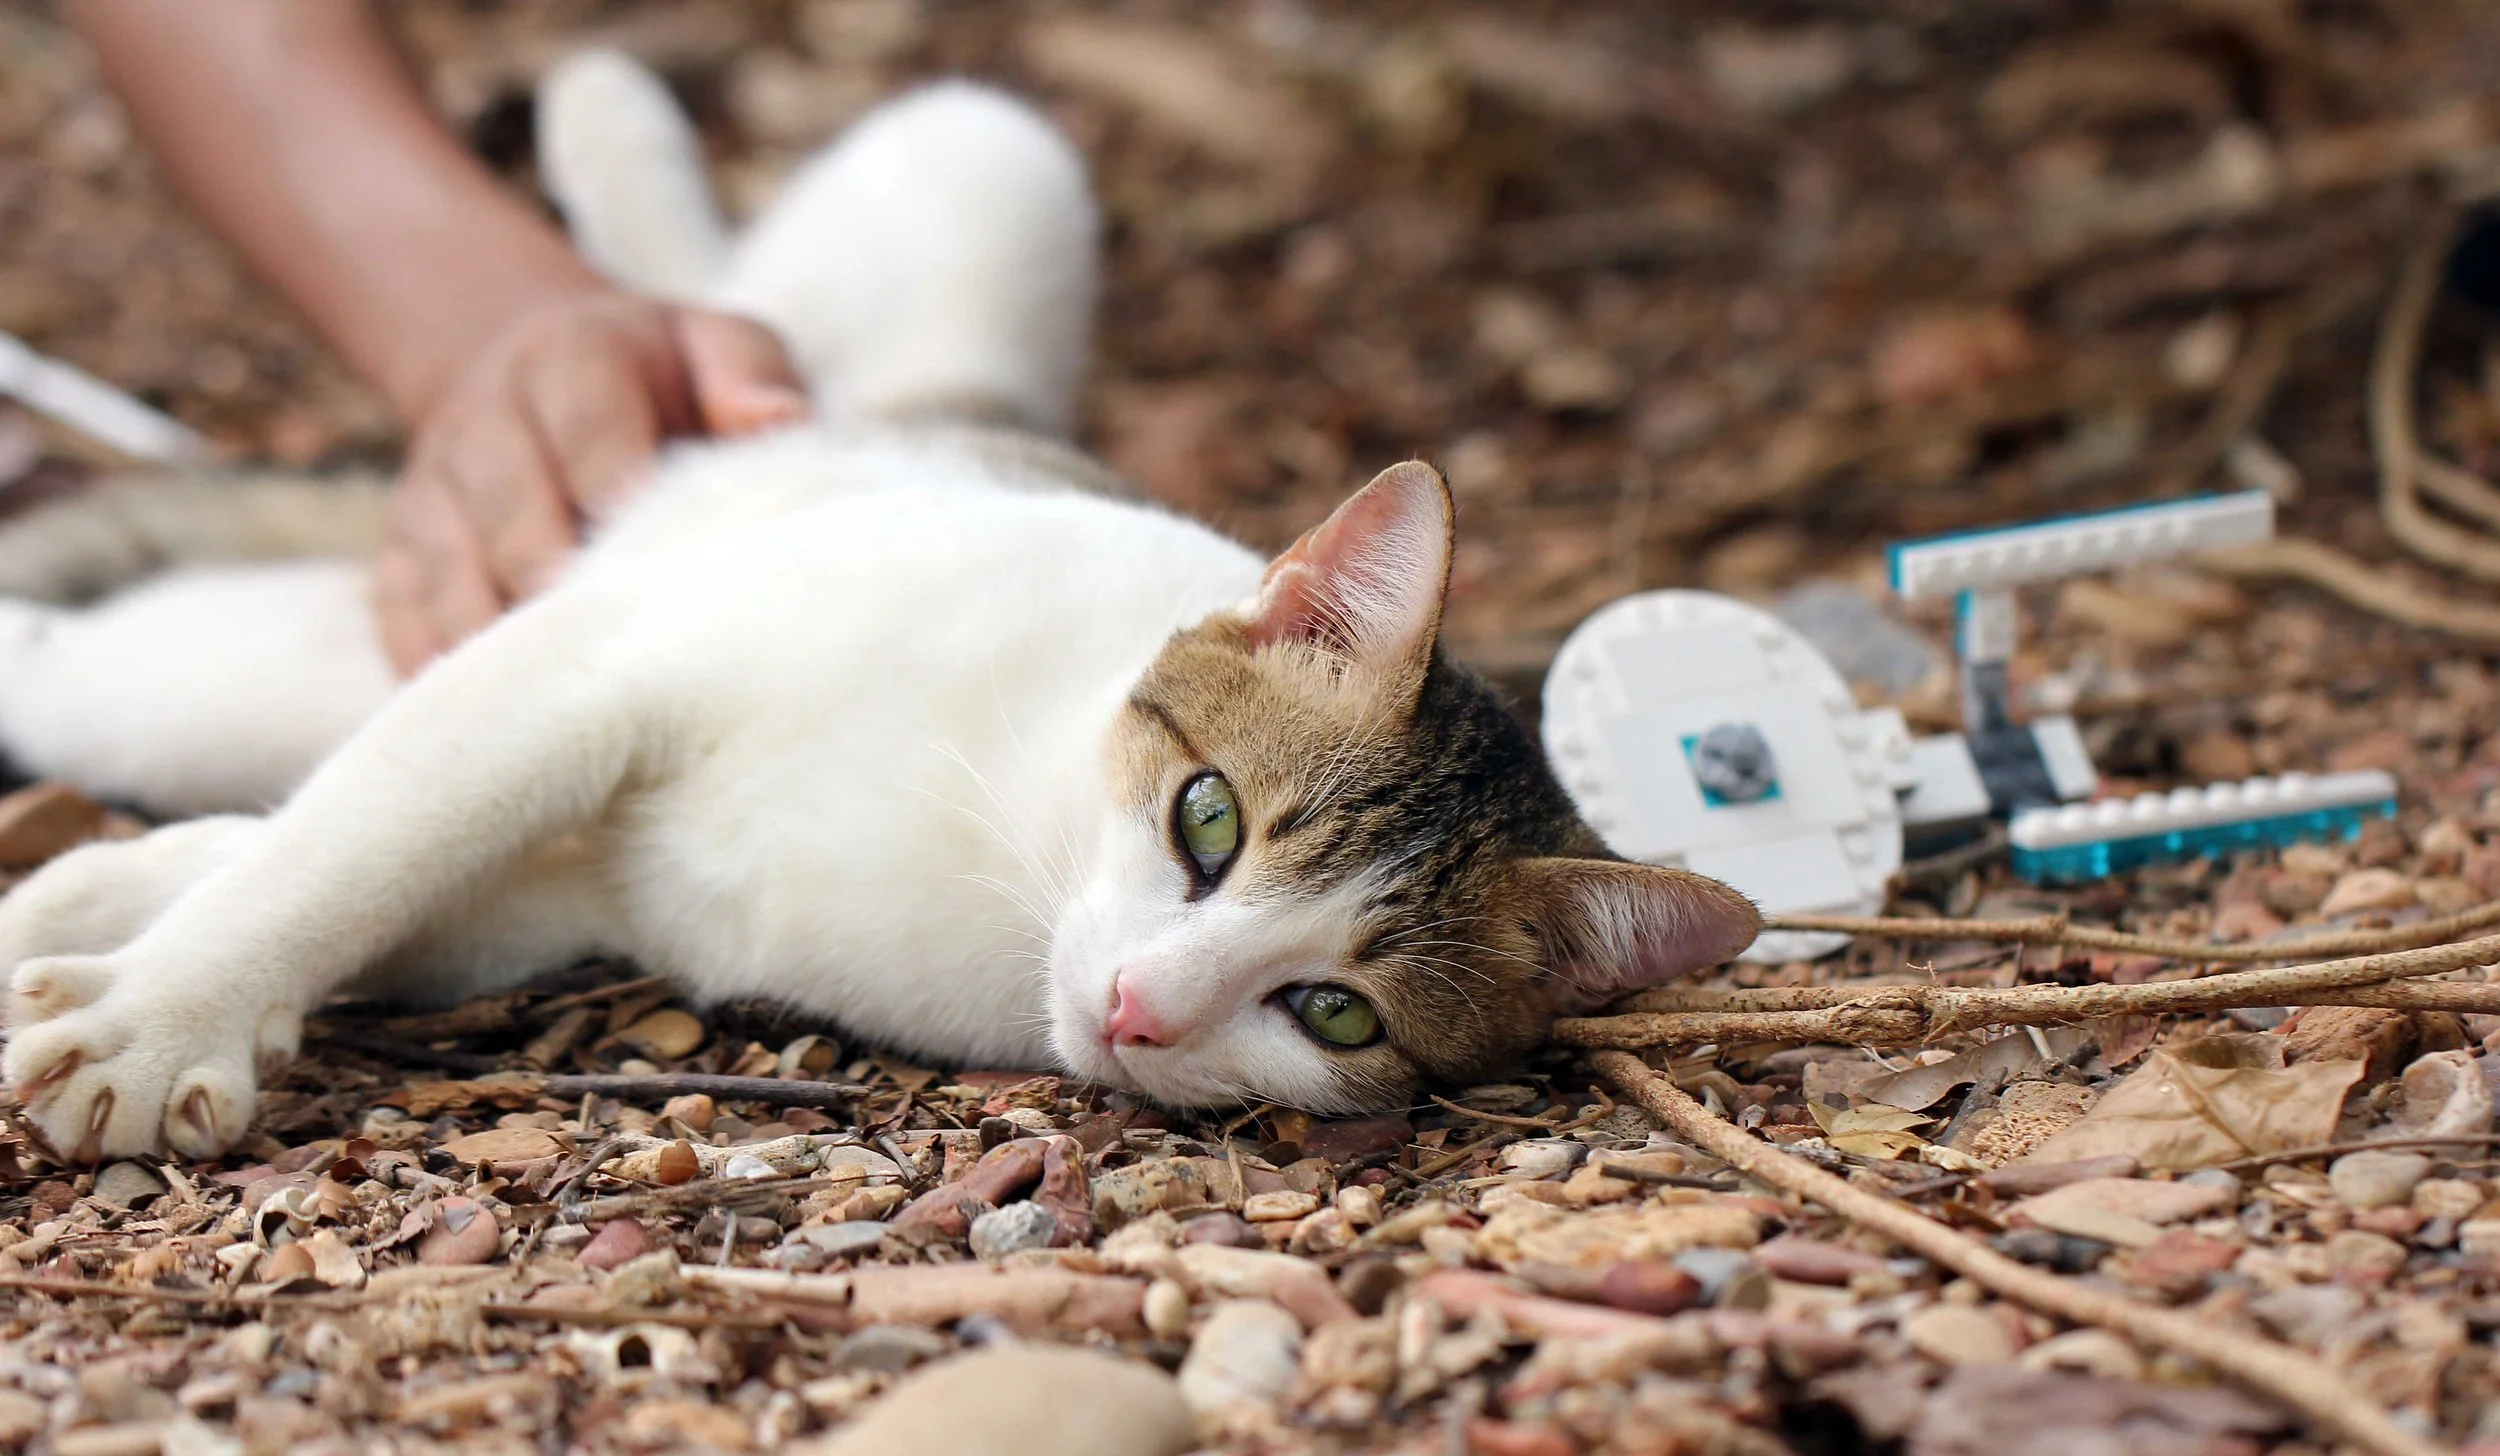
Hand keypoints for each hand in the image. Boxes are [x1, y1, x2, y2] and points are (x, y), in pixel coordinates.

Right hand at [375, 289, 805, 672]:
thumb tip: (775, 418)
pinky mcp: (401, 551)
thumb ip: (746, 372)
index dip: (612, 488)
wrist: (521, 359)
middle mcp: (485, 421)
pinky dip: (436, 667)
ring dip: (493, 636)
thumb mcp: (712, 345)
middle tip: (599, 648)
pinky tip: (487, 729)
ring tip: (550, 705)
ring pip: (450, 569)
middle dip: (548, 575)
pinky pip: (403, 614)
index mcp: (568, 362)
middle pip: (508, 505)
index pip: (586, 427)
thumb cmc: (656, 377)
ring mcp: (433, 491)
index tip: (652, 560)